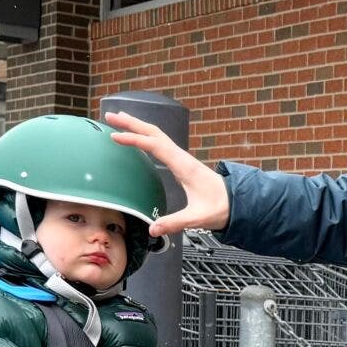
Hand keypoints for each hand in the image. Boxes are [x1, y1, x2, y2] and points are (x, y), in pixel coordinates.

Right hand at [104, 111, 229, 235]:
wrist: (237, 203)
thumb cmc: (220, 207)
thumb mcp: (198, 218)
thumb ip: (175, 223)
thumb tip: (153, 229)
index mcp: (184, 165)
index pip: (155, 145)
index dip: (135, 139)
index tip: (116, 137)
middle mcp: (182, 157)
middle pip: (154, 133)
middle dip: (131, 123)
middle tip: (110, 116)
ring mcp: (181, 158)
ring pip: (157, 135)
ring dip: (137, 126)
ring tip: (118, 119)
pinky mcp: (181, 162)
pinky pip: (160, 143)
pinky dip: (146, 136)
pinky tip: (137, 138)